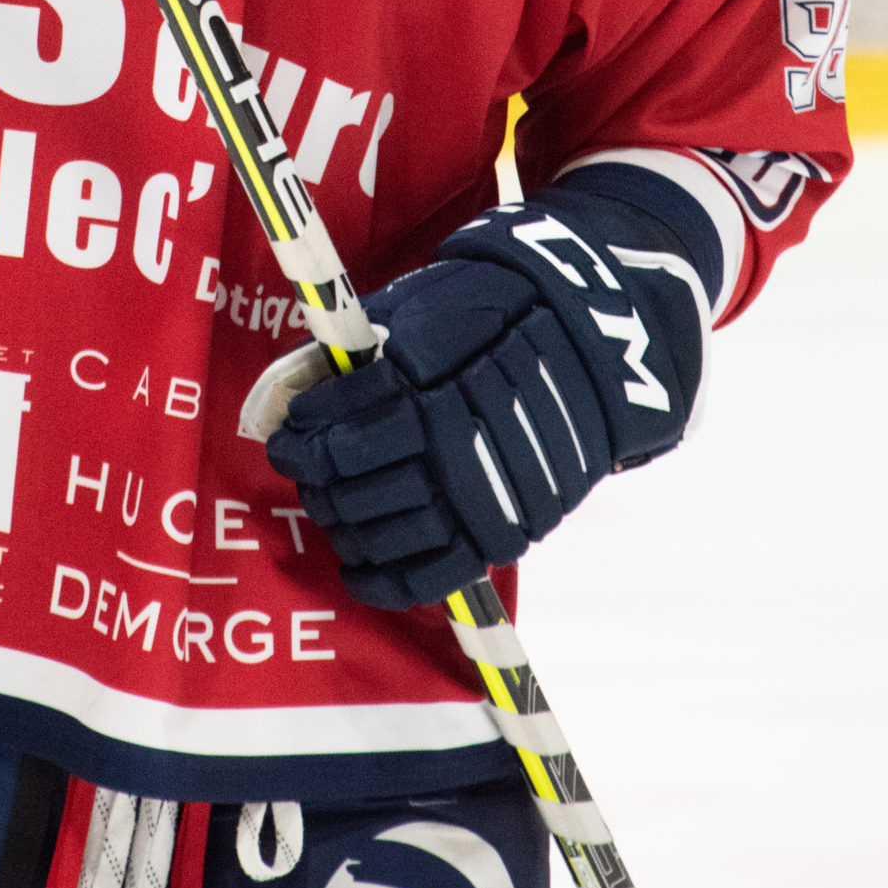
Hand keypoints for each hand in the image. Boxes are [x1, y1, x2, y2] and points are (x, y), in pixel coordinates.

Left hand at [264, 194, 706, 608]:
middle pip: (356, 480)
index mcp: (434, 386)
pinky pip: (433, 573)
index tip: (289, 427)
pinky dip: (384, 580)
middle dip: (315, 474)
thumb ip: (362, 354)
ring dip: (341, 521)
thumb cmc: (498, 310)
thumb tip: (291, 390)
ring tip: (326, 501)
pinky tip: (353, 566)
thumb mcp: (425, 307)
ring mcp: (485, 493)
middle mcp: (458, 446)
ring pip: (386, 530)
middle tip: (298, 462)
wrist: (597, 340)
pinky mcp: (509, 530)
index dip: (306, 430)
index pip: (342, 426)